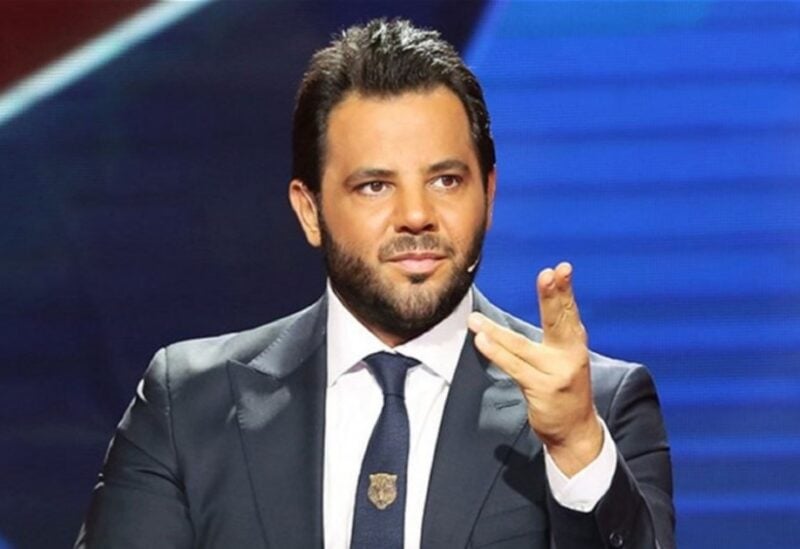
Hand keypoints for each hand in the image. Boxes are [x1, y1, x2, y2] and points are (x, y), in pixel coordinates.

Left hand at [468, 262, 601, 475]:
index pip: (568, 312)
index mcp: (574, 343)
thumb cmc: (564, 386)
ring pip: (522, 346)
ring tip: (474, 319)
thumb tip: (549, 295)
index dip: (564, 291)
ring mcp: (556, 373)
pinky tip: (482, 340)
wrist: (576, 431)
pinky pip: (514, 367)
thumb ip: (557, 331)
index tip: (561, 269)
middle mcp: (570, 355)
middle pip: (558, 321)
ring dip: (496, 332)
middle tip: (547, 274)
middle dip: (553, 297)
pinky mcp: (541, 388)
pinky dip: (497, 353)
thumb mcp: (566, 356)